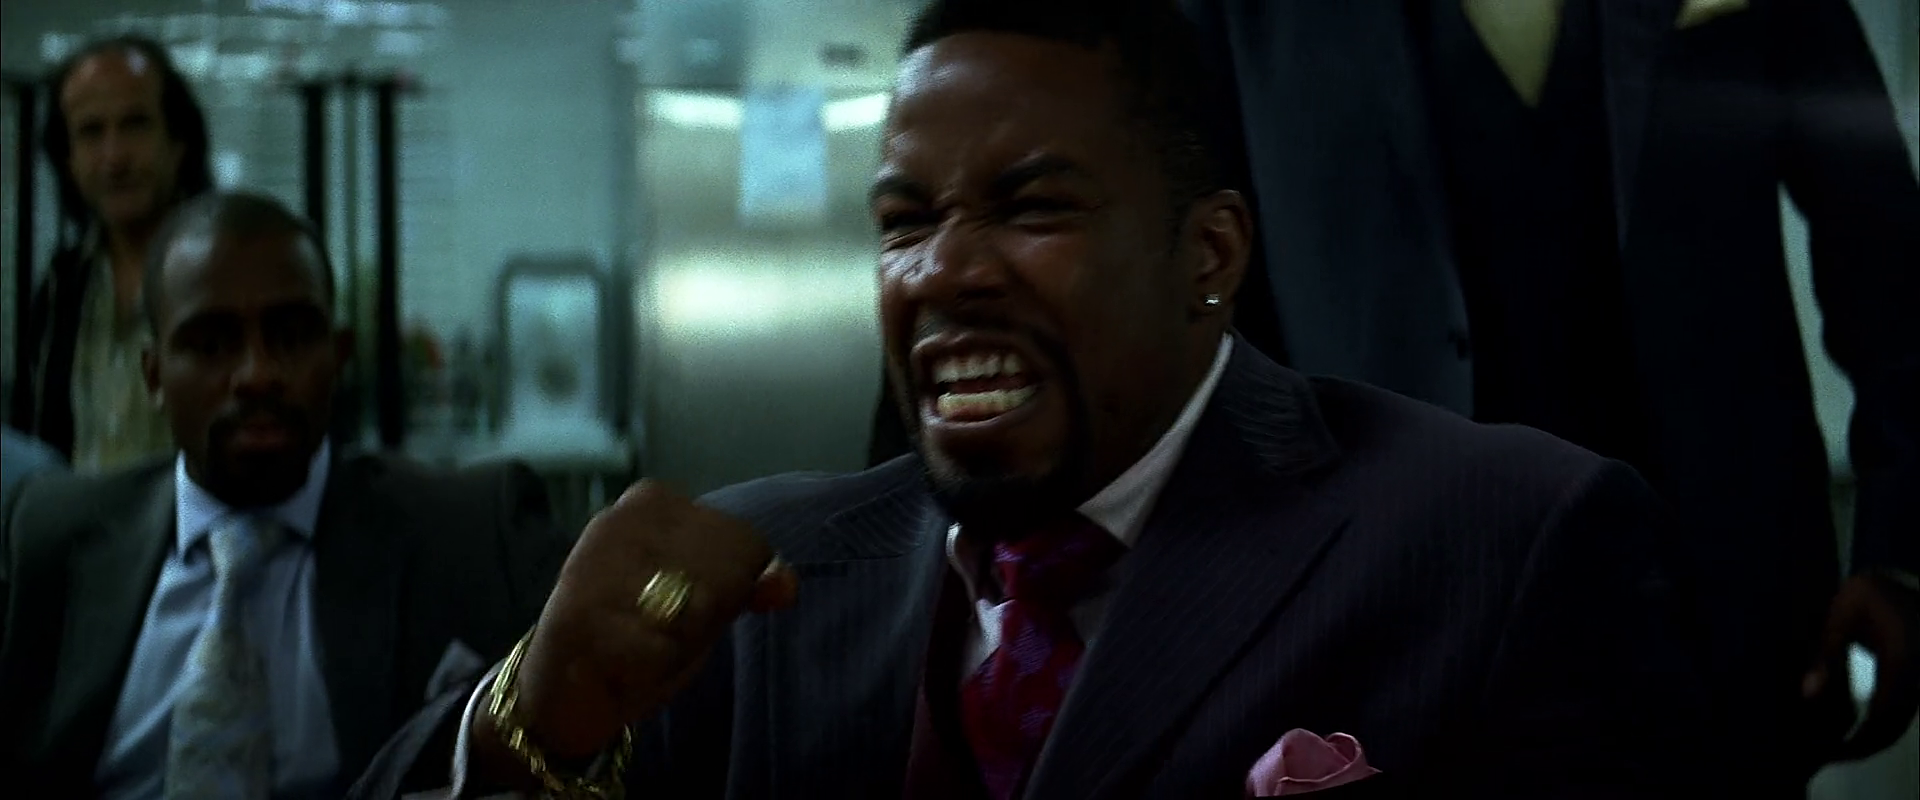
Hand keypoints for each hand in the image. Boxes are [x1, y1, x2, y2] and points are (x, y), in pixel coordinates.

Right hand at [494, 480, 799, 762]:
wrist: (555, 690)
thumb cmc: (637, 632)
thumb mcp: (703, 600)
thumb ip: (745, 582)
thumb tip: (786, 586)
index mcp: (653, 501)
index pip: (745, 543)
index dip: (732, 592)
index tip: (683, 605)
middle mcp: (619, 519)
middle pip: (724, 574)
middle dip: (705, 618)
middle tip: (658, 631)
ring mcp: (592, 563)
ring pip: (693, 610)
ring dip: (676, 646)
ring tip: (639, 645)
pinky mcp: (575, 613)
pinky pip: (657, 648)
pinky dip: (650, 669)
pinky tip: (620, 664)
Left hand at [1802, 571, 1919, 761]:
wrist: (1904, 584)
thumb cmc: (1871, 593)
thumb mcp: (1845, 611)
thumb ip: (1827, 650)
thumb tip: (1808, 694)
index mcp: (1904, 658)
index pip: (1885, 712)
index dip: (1861, 739)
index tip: (1831, 753)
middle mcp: (1918, 675)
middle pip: (1894, 726)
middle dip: (1863, 746)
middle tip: (1826, 755)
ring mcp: (1919, 680)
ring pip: (1899, 722)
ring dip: (1871, 739)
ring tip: (1832, 747)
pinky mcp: (1915, 681)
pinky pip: (1900, 711)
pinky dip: (1878, 725)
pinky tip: (1850, 730)